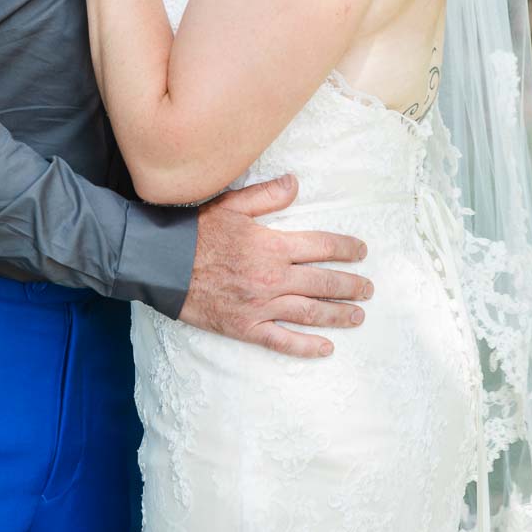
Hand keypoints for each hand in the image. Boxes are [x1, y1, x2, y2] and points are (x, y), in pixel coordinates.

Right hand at [178, 174, 373, 358]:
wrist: (163, 264)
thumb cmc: (196, 232)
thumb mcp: (232, 204)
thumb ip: (267, 195)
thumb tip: (296, 182)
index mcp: (273, 245)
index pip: (322, 246)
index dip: (346, 248)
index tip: (361, 251)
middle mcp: (273, 277)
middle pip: (323, 282)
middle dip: (351, 285)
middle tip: (368, 289)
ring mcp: (261, 305)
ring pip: (310, 312)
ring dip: (338, 314)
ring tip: (357, 316)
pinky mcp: (246, 327)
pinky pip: (282, 340)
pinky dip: (306, 346)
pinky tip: (326, 348)